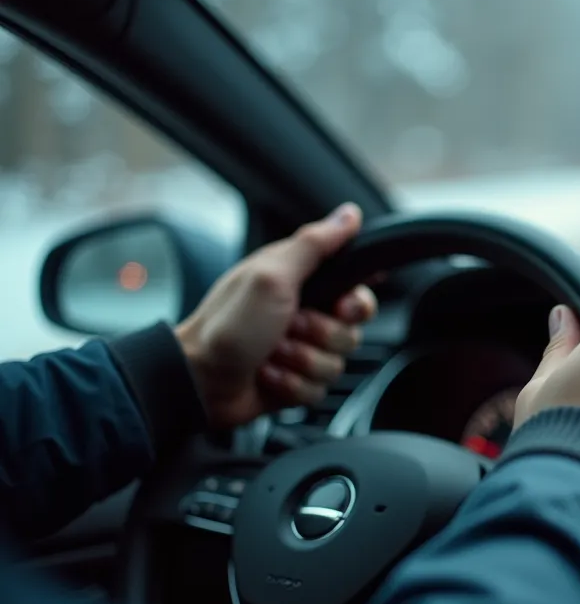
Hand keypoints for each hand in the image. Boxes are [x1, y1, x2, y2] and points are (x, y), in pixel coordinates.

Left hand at [175, 203, 377, 428]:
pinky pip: (319, 389)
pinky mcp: (296, 382)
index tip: (340, 307)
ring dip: (302, 362)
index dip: (357, 302)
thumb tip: (349, 214)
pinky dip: (292, 385)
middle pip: (352, 330)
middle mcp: (304, 314)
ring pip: (337, 363)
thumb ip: (315, 244)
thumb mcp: (272, 276)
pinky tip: (268, 375)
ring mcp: (301, 350)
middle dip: (323, 335)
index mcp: (300, 282)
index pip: (357, 288)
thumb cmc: (227, 325)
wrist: (198, 382)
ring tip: (271, 354)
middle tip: (290, 327)